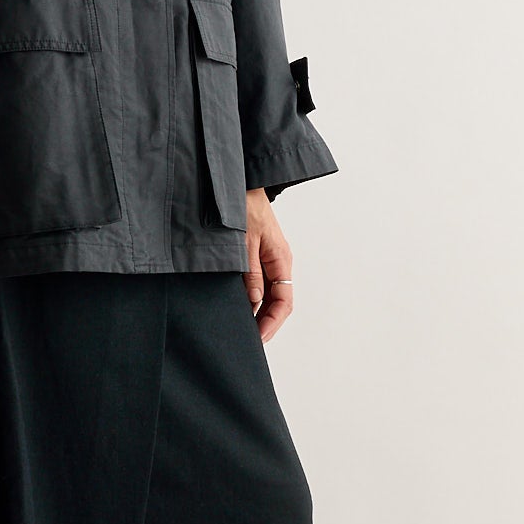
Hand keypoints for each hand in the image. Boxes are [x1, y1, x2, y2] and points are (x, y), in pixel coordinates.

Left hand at [242, 187, 292, 342]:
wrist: (240, 182)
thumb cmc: (243, 205)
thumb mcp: (244, 241)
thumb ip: (250, 272)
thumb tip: (255, 301)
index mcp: (281, 259)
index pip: (284, 301)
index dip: (272, 322)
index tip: (259, 338)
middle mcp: (278, 262)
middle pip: (278, 302)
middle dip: (266, 322)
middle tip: (250, 341)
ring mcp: (269, 259)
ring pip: (269, 294)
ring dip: (259, 312)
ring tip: (244, 328)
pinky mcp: (258, 255)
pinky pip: (260, 283)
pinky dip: (252, 298)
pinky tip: (241, 306)